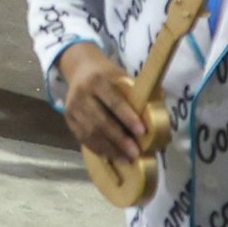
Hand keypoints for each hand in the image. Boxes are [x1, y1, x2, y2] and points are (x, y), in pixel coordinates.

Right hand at [57, 47, 151, 165]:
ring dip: (109, 148)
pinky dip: (98, 148)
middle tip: (135, 152)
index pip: (114, 102)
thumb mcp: (121, 75)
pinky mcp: (68, 118)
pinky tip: (111, 156)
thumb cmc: (107, 75)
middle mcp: (82, 94)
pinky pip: (83, 137)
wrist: (79, 68)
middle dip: (119, 139)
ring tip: (126, 158)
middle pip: (101, 121)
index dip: (128, 118)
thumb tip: (159, 110)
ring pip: (90, 132)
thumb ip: (136, 92)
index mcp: (97, 81)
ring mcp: (72, 107)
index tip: (142, 132)